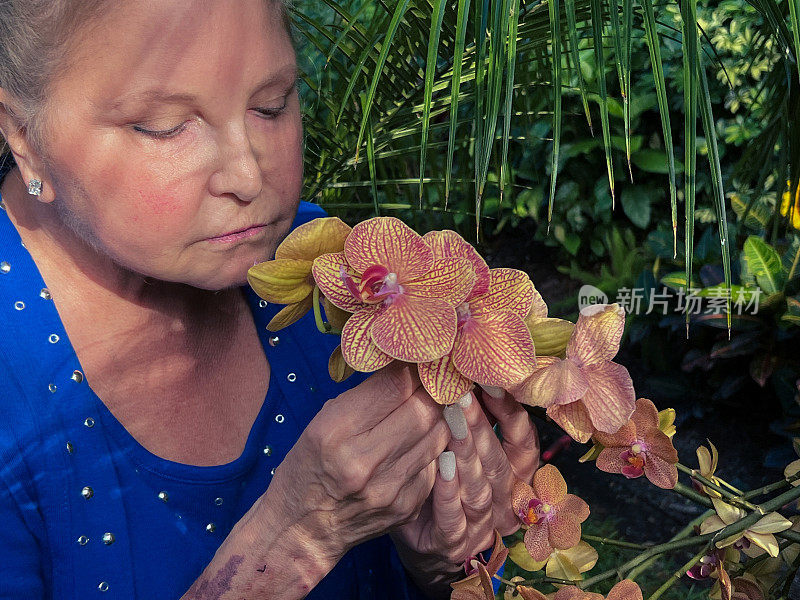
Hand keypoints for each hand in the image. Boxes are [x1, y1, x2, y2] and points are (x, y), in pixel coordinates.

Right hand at [265, 362, 450, 565]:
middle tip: (435, 377)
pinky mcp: (407, 507)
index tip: (419, 357)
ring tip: (435, 402)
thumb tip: (406, 366)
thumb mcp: (323, 421)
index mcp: (335, 433)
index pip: (394, 386)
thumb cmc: (309, 464)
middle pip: (423, 410)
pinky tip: (421, 440)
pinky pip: (435, 464)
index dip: (412, 367)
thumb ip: (365, 395)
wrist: (302, 528)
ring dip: (440, 415)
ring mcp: (389, 489)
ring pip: (438, 436)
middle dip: (432, 389)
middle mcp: (364, 463)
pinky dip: (432, 447)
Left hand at [389, 387, 539, 592]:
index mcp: (513, 476)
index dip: (510, 413)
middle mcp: (504, 502)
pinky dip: (449, 493)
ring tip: (451, 422)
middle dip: (482, 426)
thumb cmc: (441, 481)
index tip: (489, 382)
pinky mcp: (452, 543)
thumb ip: (469, 419)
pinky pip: (455, 519)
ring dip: (467, 454)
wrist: (416, 538)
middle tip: (462, 394)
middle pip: (499, 462)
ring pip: (481, 489)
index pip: (523, 442)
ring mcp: (481, 526)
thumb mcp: (460, 447)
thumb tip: (461, 371)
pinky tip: (441, 465)